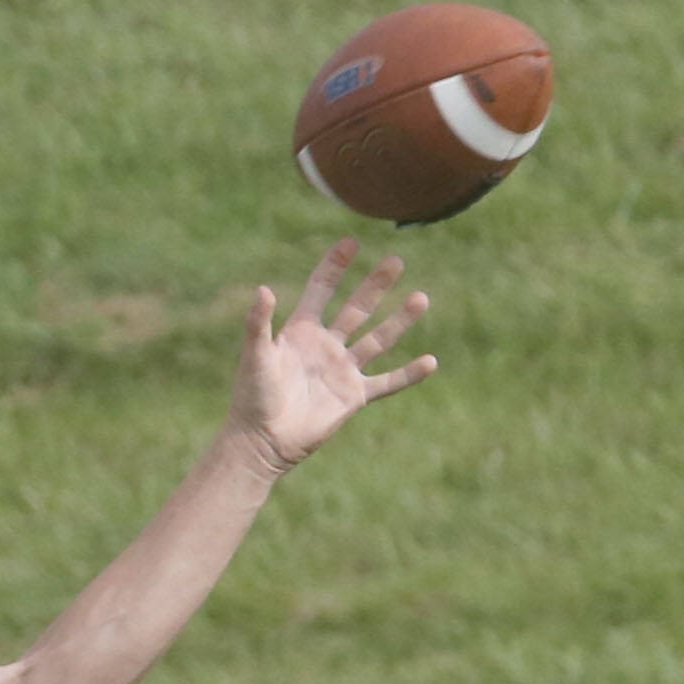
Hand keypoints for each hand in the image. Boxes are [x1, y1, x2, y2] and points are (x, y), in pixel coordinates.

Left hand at [227, 238, 435, 473]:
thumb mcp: (255, 355)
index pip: (322, 289)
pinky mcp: (354, 396)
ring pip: (378, 339)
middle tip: (396, 261)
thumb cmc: (253, 397)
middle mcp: (326, 346)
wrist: (262, 441)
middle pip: (357, 308)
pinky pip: (387, 383)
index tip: (350, 242)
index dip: (335, 266)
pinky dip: (408, 375)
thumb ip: (259, 323)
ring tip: (422, 298)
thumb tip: (264, 289)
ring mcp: (343, 370)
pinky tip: (431, 363)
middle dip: (376, 285)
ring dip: (400, 320)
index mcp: (302, 331)